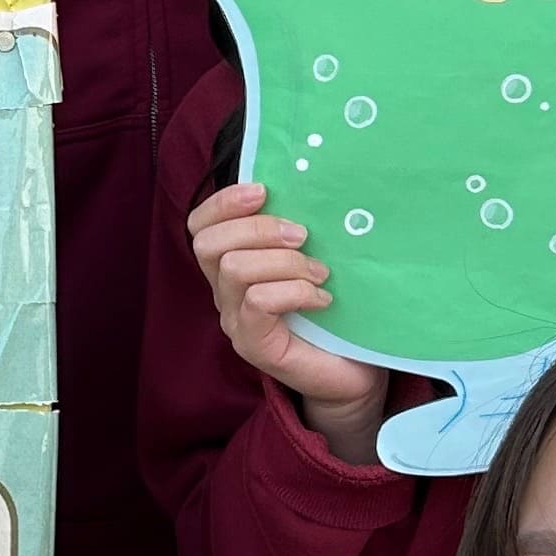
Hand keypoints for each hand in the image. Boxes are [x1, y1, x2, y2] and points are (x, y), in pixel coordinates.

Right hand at [185, 181, 388, 456]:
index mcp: (232, 264)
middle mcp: (224, 293)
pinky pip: (257, 302)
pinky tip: (322, 299)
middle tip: (303, 235)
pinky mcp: (253, 345)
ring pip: (234, 269)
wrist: (355, 372)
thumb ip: (296, 230)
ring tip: (320, 273)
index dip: (224, 202)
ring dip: (284, 262)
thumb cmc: (337, 313)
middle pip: (208, 243)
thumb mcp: (313, 258)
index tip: (265, 190)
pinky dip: (294, 291)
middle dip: (258, 228)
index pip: (200, 226)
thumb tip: (308, 183)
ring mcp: (235, 321)